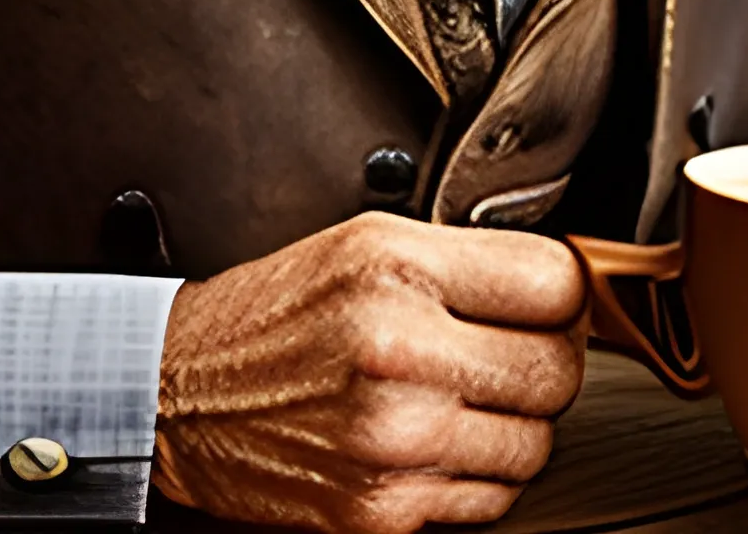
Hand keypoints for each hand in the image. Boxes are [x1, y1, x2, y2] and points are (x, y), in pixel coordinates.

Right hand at [152, 211, 586, 531]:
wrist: (182, 392)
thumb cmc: (273, 312)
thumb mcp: (366, 242)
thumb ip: (466, 257)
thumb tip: (563, 283)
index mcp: (397, 268)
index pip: (556, 284)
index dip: (564, 291)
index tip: (549, 296)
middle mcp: (400, 352)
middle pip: (558, 370)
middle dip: (549, 357)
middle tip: (514, 345)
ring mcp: (395, 440)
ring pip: (536, 444)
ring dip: (516, 422)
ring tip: (466, 392)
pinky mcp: (384, 510)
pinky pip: (490, 501)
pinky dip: (478, 474)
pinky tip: (438, 438)